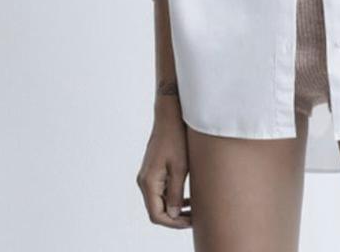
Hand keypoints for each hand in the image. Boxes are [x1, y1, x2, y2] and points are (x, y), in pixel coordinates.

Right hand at [136, 106, 191, 228]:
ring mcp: (148, 175)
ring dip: (174, 208)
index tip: (191, 222)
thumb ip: (176, 193)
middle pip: (157, 210)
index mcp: (148, 182)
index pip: (156, 215)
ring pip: (159, 201)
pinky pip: (161, 190)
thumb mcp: (180, 167)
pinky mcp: (154, 170)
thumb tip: (173, 215)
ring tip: (194, 209)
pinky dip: (173, 197)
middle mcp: (144, 181)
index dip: (173, 223)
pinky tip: (187, 197)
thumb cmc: (176, 138)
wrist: (170, 115)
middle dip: (175, 217)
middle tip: (195, 218)